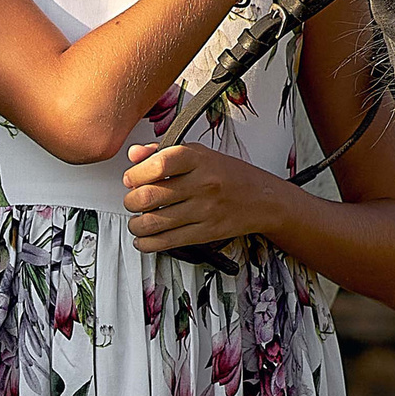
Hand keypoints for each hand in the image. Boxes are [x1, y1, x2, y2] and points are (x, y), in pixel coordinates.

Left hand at [124, 139, 273, 253]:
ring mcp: (205, 210)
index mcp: (199, 159)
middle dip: (131, 202)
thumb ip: (163, 152)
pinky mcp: (206, 233)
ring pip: (155, 222)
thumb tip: (134, 155)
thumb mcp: (200, 154)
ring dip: (136, 225)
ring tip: (137, 221)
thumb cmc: (229, 174)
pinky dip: (148, 243)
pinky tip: (144, 239)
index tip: (130, 179)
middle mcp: (202, 184)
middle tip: (132, 202)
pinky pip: (168, 242)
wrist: (264, 199)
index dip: (136, 174)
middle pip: (151, 196)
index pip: (159, 164)